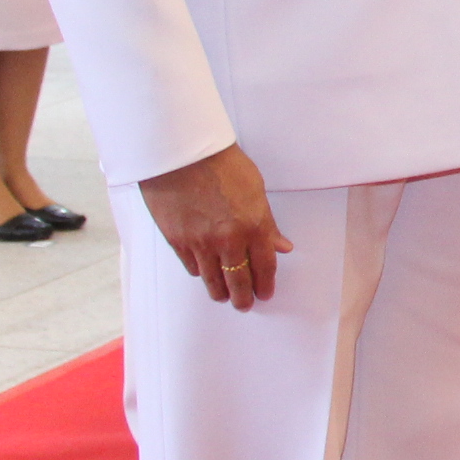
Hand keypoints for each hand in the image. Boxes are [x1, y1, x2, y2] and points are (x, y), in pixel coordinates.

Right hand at [141, 142, 291, 311]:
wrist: (182, 155)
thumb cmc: (222, 165)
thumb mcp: (256, 190)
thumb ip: (267, 223)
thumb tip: (281, 245)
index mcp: (253, 226)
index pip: (264, 266)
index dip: (266, 284)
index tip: (266, 293)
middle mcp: (228, 240)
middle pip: (238, 280)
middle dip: (243, 297)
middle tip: (245, 304)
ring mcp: (200, 243)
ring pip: (212, 280)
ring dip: (220, 292)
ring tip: (225, 297)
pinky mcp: (177, 241)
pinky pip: (192, 267)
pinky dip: (200, 273)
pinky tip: (204, 274)